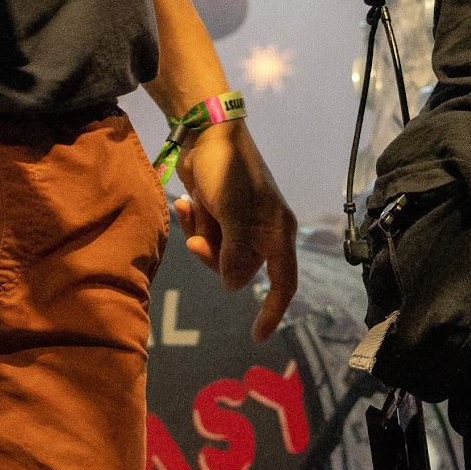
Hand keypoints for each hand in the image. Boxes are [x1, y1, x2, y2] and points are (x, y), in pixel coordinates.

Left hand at [171, 122, 299, 341]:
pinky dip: (194, 223)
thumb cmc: (227, 171)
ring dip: (201, 236)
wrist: (207, 133)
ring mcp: (241, 223)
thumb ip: (236, 252)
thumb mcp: (233, 212)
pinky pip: (206, 235)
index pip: (283, 281)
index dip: (273, 310)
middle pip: (240, 270)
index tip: (257, 336)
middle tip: (198, 239)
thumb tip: (232, 286)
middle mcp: (263, 231)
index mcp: (277, 231)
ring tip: (192, 208)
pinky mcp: (221, 215)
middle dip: (214, 257)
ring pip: (219, 254)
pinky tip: (186, 202)